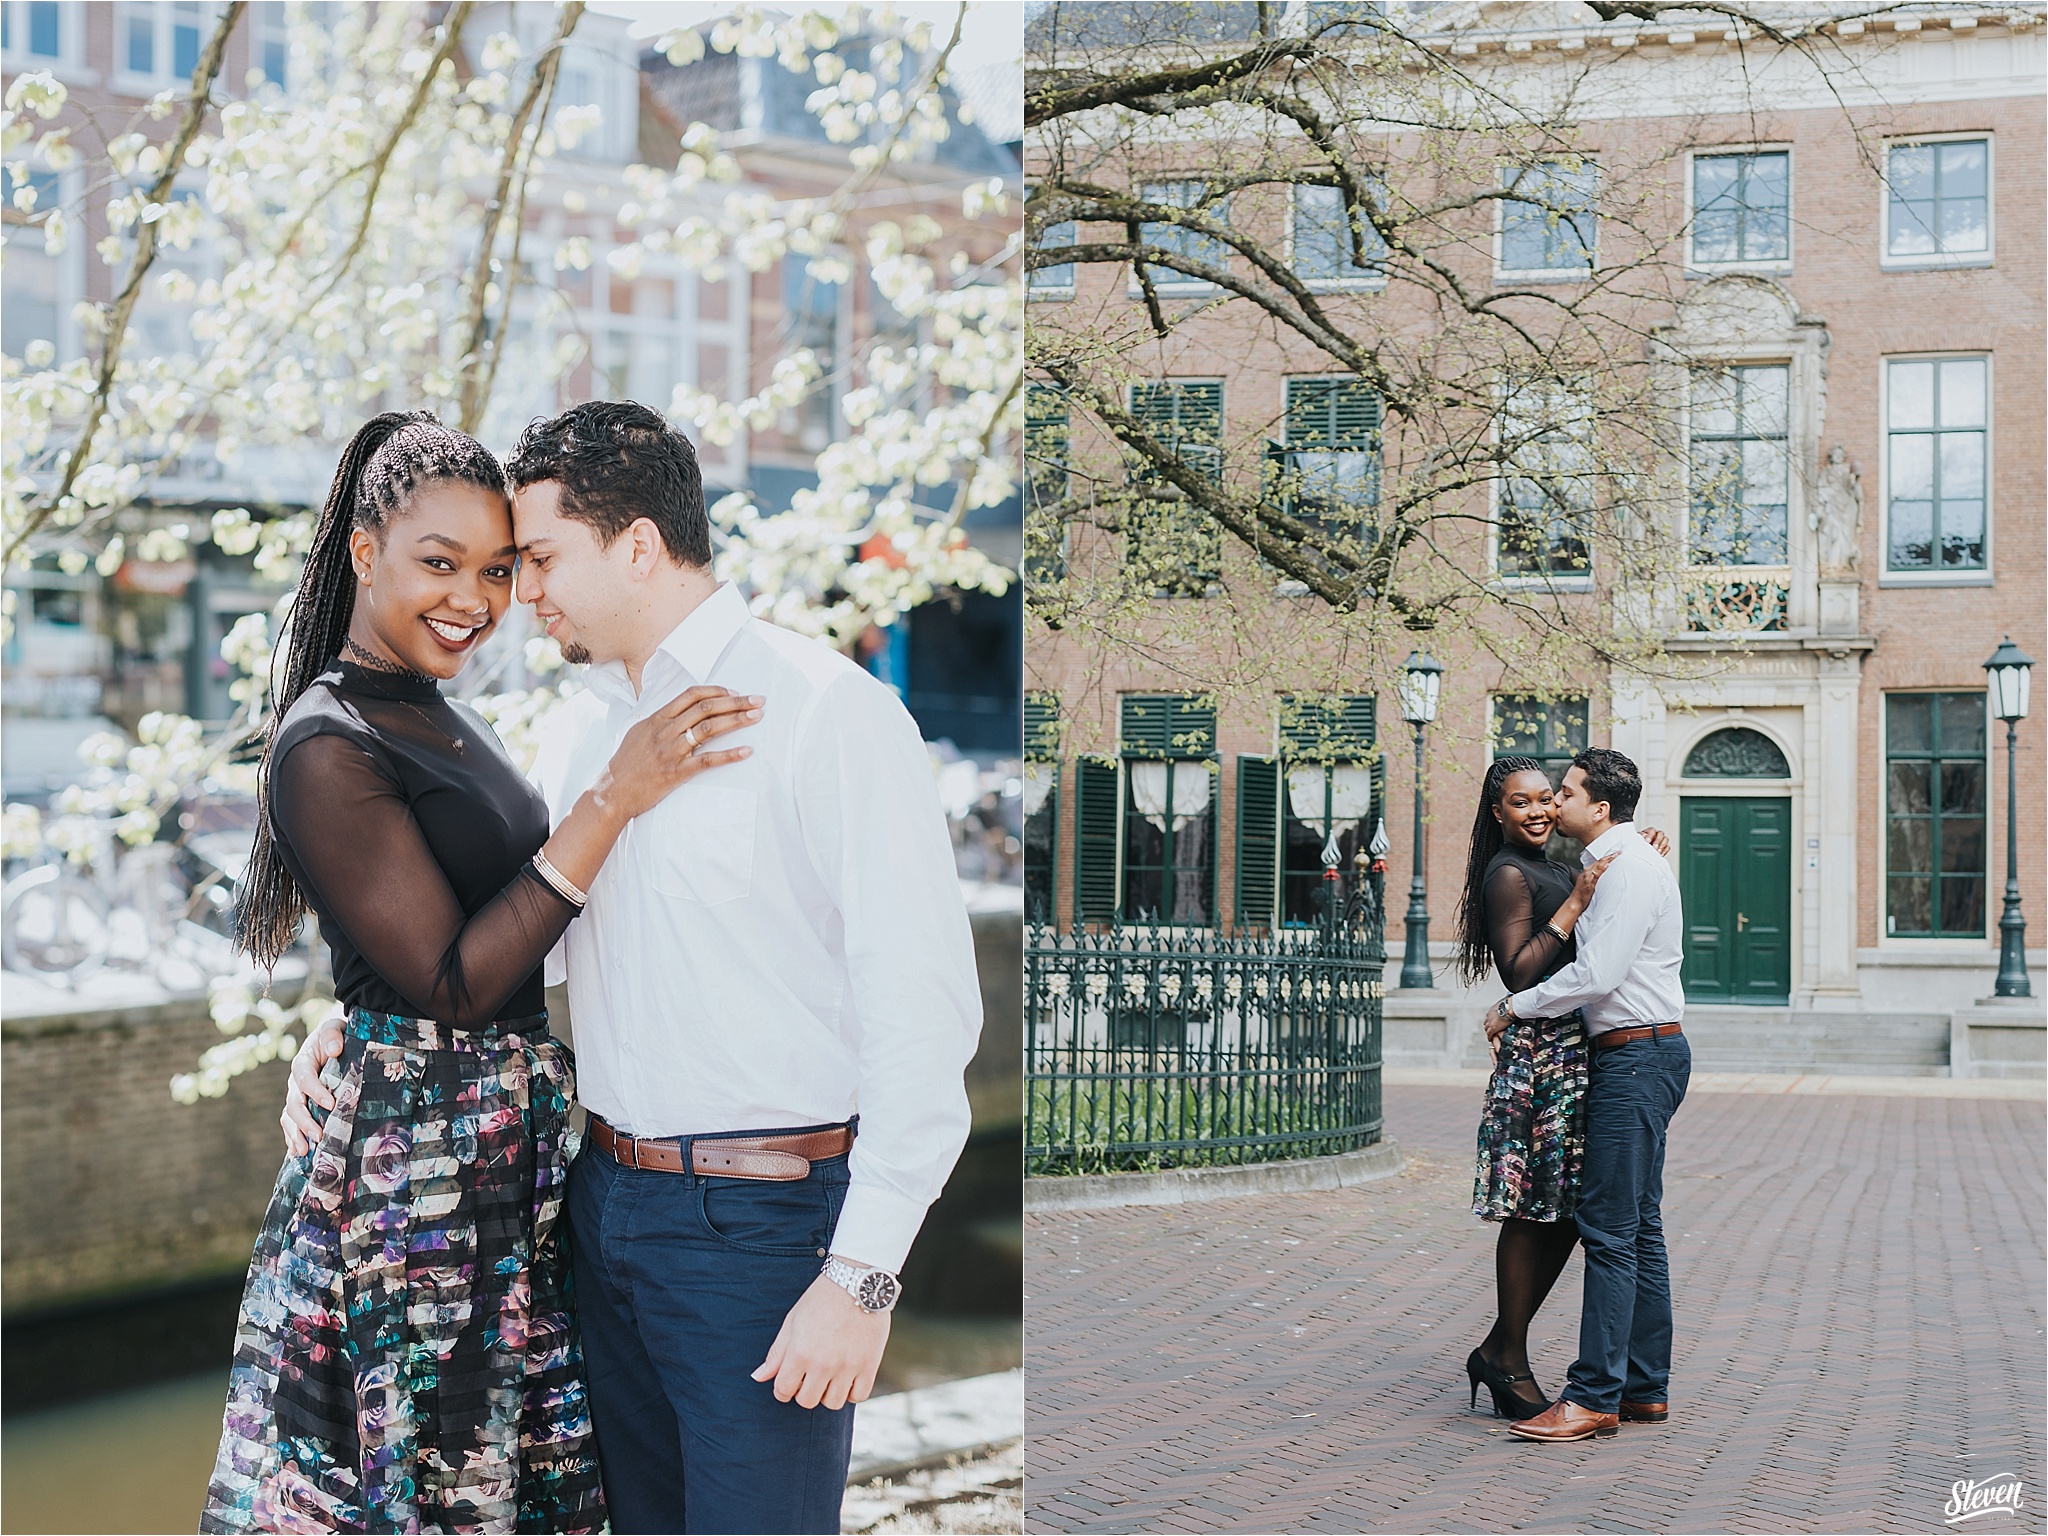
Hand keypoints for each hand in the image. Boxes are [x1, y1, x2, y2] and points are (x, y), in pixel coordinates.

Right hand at [282, 1009, 344, 1156]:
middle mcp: (296, 1082)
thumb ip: (332, 1035)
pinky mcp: (301, 1105)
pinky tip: (298, 1152)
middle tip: (318, 1135)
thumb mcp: (335, 1027)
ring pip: (289, 1117)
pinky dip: (292, 1137)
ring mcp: (296, 1095)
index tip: (330, 1104)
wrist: (334, 1040)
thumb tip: (334, 1049)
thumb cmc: (336, 1035)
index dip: (315, 1091)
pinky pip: (291, 1123)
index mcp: (303, 1062)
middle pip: (294, 1103)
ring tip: (305, 1150)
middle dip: (304, 1121)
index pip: (305, 1078)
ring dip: (295, 1134)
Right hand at [599, 686, 761, 821]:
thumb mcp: (639, 732)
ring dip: (737, 720)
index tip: (735, 693)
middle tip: (758, 700)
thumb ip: (661, 720)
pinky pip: (707, 760)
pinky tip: (747, 751)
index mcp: (657, 719)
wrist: (611, 792)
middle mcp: (665, 731)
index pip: (691, 695)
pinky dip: (729, 754)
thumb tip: (682, 711)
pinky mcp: (676, 772)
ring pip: (709, 728)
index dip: (716, 691)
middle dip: (736, 702)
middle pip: (706, 708)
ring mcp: (671, 751)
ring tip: (757, 717)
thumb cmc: (626, 763)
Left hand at [751, 1273, 890, 1410]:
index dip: (782, 1390)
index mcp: (800, 1353)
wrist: (857, 1282)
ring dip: (828, 1393)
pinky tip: (848, 1377)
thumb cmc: (821, 1299)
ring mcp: (848, 1366)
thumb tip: (758, 1378)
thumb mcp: (793, 1321)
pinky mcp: (869, 1365)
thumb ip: (777, 1353)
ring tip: (829, 1377)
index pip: (783, 1391)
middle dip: (804, 1391)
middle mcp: (823, 1364)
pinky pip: (859, 1396)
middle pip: (807, 1401)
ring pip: (833, 1403)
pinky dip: (852, 1392)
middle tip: (809, 1376)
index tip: (789, 1382)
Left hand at [1484, 997, 1515, 1042]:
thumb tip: (1508, 1003)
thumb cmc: (1508, 1005)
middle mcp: (1489, 1016)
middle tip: (1490, 1030)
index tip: (1491, 1023)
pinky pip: (1489, 1034)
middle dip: (1488, 1027)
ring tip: (1490, 1035)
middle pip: (1486, 1023)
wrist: (1509, 1008)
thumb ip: (1503, 1006)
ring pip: (1486, 1029)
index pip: (1489, 1017)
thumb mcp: (1504, 1004)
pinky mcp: (1493, 1028)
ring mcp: (1490, 1023)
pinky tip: (1490, 1039)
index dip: (1490, 1021)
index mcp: (1492, 1011)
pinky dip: (1489, 1037)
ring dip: (1488, 1032)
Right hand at [1568, 851, 1618, 908]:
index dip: (1606, 857)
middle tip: (1618, 852)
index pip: (1597, 862)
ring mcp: (1587, 878)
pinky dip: (1602, 869)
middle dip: (1609, 856)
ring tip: (1616, 855)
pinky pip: (1596, 875)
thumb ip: (1592, 878)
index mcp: (1585, 872)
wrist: (1574, 902)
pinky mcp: (1589, 884)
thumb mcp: (1586, 883)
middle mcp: (1586, 873)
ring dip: (1608, 860)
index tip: (1614, 853)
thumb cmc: (1581, 895)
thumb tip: (1600, 875)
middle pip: (1599, 862)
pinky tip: (1607, 865)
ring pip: (1598, 866)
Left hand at [1639, 826, 1670, 857]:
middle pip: (1661, 833)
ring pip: (1666, 839)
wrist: (1641, 853)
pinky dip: (1665, 851)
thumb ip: (1641, 837)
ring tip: (1657, 851)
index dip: (1650, 835)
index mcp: (1649, 832)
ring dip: (1662, 845)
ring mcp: (1661, 840)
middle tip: (1654, 847)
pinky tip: (1660, 854)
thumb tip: (1644, 836)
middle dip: (1658, 840)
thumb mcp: (1637, 841)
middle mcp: (1656, 834)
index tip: (1648, 841)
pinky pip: (1668, 847)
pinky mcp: (1664, 847)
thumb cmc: (1639, 845)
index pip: (1652, 830)